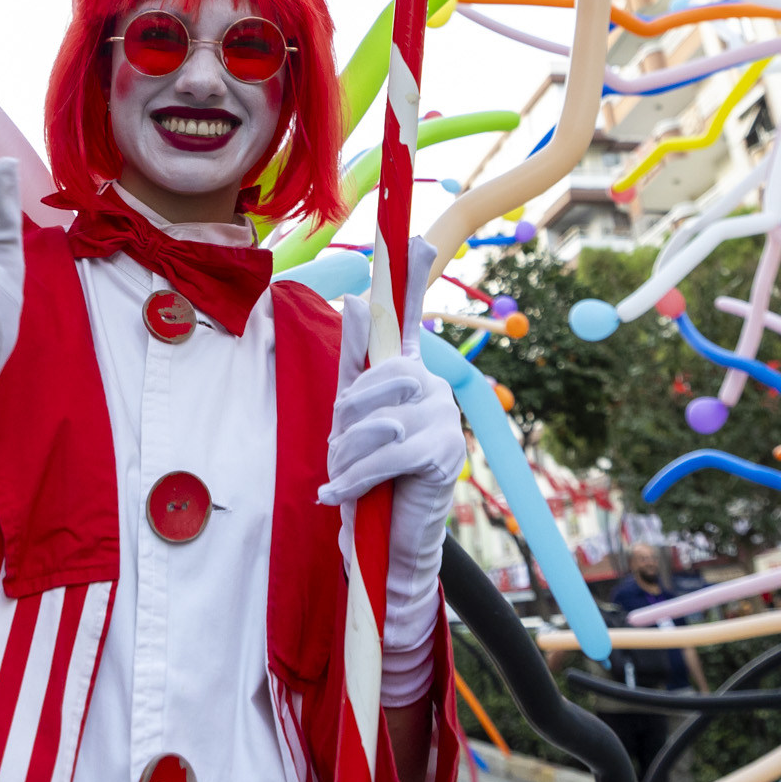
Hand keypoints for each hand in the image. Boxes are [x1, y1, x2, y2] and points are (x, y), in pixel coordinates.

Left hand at [317, 238, 463, 703]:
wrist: (384, 547)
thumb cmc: (365, 480)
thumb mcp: (348, 420)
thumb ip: (351, 365)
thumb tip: (348, 302)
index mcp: (404, 372)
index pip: (406, 313)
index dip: (409, 273)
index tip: (410, 233)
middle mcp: (430, 385)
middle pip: (371, 379)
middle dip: (343, 422)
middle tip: (340, 460)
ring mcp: (441, 417)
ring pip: (375, 418)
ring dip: (346, 456)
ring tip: (345, 483)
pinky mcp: (442, 453)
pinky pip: (386, 452)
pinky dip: (354, 479)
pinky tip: (338, 498)